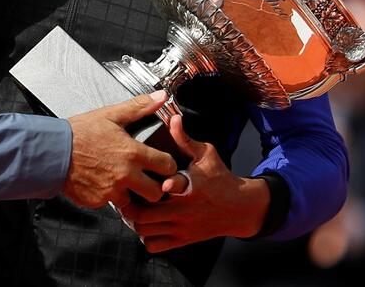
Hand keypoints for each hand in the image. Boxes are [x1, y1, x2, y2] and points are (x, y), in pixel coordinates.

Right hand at [63, 91, 176, 208]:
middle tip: (148, 179)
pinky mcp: (97, 201)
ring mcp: (111, 191)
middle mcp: (125, 175)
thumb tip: (161, 97)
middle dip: (155, 187)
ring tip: (122, 180)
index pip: (167, 166)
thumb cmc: (79, 133)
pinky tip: (103, 182)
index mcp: (133, 153)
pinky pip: (110, 203)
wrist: (52, 151)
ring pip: (133, 201)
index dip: (168, 165)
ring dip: (130, 192)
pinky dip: (109, 196)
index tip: (163, 164)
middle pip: (156, 193)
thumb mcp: (111, 114)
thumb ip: (139, 106)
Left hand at [117, 115, 269, 252]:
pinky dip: (147, 237)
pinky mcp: (182, 240)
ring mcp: (181, 227)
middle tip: (126, 194)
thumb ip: (185, 139)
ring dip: (136, 220)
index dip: (155, 185)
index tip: (145, 181)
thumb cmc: (220, 178)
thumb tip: (173, 119)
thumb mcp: (206, 154)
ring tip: (133, 208)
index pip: (170, 187)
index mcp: (189, 187)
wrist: (239, 207)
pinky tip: (147, 224)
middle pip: (144, 214)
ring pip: (145, 231)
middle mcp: (183, 210)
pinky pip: (154, 245)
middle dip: (130, 205)